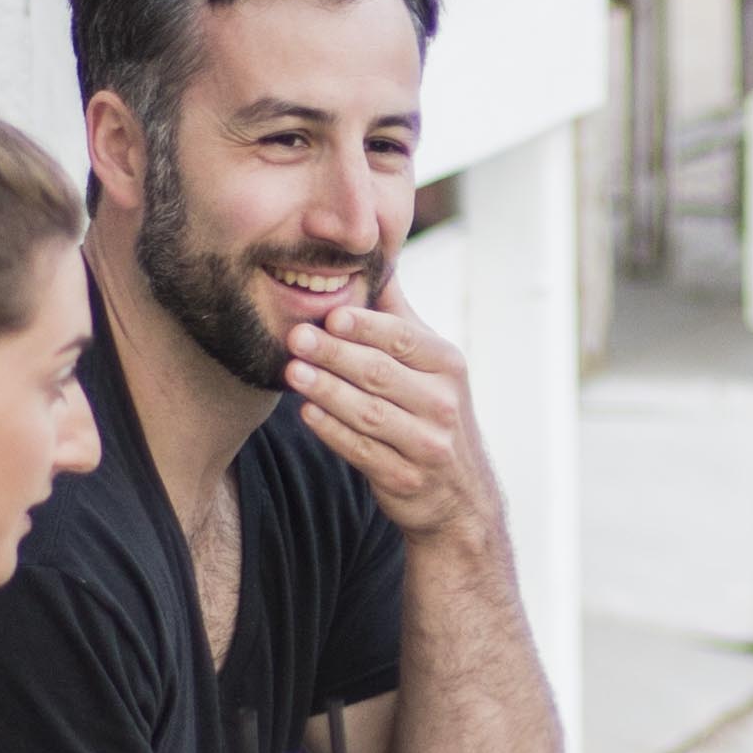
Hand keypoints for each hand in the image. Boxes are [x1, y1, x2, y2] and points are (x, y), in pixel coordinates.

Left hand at [285, 283, 502, 546]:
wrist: (460, 497)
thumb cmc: (432, 414)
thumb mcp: (432, 364)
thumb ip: (400, 316)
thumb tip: (375, 255)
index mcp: (447, 366)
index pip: (402, 338)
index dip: (364, 326)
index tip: (329, 312)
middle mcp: (443, 404)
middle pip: (380, 373)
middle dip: (334, 354)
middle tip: (296, 337)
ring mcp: (427, 445)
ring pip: (368, 413)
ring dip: (326, 391)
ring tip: (292, 372)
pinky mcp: (406, 480)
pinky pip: (362, 451)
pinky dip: (332, 431)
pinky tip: (307, 413)